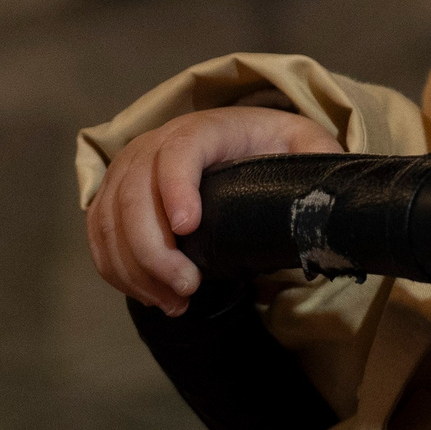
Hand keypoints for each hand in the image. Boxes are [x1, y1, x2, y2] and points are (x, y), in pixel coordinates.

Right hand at [86, 106, 342, 313]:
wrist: (237, 141)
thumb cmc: (272, 146)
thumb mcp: (305, 143)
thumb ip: (320, 159)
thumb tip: (330, 197)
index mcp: (206, 128)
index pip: (181, 149)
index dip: (177, 186)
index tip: (189, 226)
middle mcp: (157, 143)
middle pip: (135, 193)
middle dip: (155, 249)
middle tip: (188, 287)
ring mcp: (129, 170)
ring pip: (111, 220)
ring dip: (136, 269)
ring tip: (175, 301)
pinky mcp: (114, 198)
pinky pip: (100, 236)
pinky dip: (119, 272)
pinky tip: (153, 296)